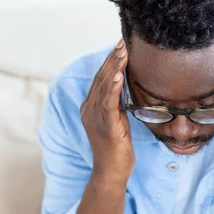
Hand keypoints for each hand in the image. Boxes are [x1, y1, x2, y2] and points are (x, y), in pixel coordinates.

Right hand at [80, 38, 134, 181]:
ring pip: (104, 87)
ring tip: (122, 51)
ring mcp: (96, 118)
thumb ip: (116, 103)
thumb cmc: (117, 147)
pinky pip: (109, 105)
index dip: (110, 60)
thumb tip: (124, 85)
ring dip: (114, 67)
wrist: (111, 172)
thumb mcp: (117, 120)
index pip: (101, 78)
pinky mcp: (106, 127)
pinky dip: (112, 88)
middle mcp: (90, 109)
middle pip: (101, 78)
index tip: (121, 44)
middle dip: (113, 58)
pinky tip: (118, 76)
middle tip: (123, 41)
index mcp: (91, 106)